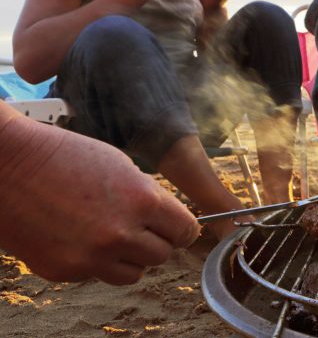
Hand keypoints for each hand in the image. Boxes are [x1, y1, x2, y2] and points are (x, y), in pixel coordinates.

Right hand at [0, 109, 200, 284]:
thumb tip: (171, 222)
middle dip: (156, 242)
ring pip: (133, 274)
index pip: (185, 231)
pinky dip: (94, 261)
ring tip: (110, 234)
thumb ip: (149, 197)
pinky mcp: (65, 271)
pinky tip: (78, 236)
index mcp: (142, 202)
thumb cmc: (67, 157)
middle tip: (140, 228)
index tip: (178, 229)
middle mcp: (120, 234)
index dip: (183, 229)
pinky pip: (96, 274)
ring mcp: (91, 257)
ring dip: (129, 258)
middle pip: (162, 255)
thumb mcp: (122, 167)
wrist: (11, 167)